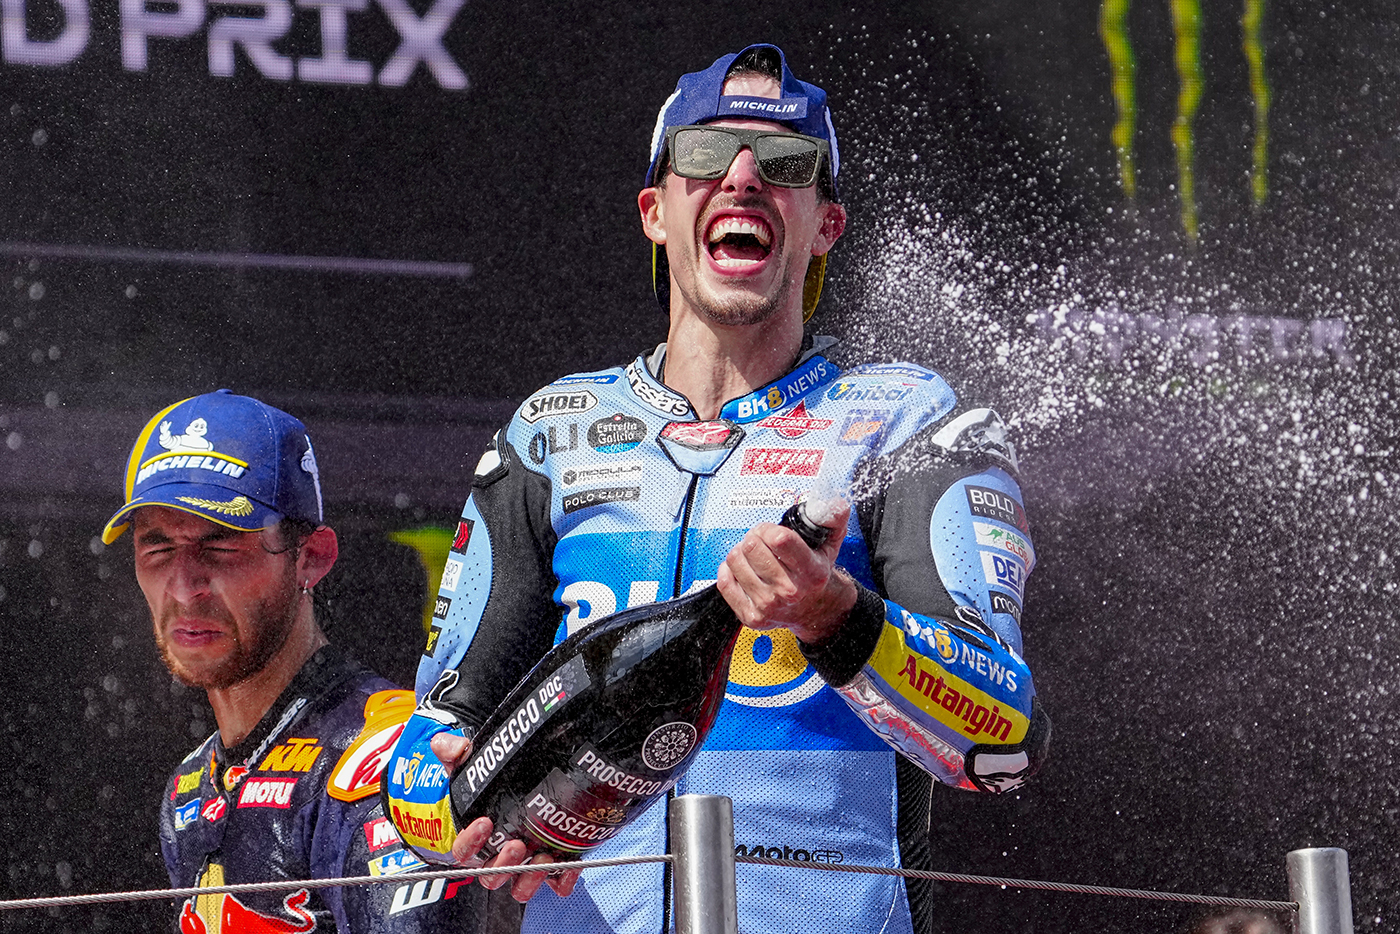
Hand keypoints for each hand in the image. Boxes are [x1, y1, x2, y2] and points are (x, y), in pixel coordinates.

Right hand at [429, 733, 581, 900]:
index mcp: (474, 840)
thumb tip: (441, 743)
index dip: (470, 843)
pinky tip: (569, 865)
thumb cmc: (491, 784)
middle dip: (503, 864)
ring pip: (519, 887)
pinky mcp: (550, 866)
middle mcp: (496, 858)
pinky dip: (563, 879)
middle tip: (516, 844)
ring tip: (542, 856)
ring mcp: (523, 865)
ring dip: (529, 877)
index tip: (484, 822)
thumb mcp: (471, 765)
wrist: (526, 783)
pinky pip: (556, 882)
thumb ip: (455, 753)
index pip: (463, 852)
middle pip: (492, 876)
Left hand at [716, 499, 857, 644]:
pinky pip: (724, 582)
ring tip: (754, 556)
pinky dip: (729, 570)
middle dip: (754, 537)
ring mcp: (768, 606)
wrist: (815, 611)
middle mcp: (789, 591)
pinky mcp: (751, 616)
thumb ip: (833, 518)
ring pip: (734, 561)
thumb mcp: (831, 543)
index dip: (768, 528)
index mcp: (811, 572)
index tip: (771, 531)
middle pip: (751, 547)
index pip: (778, 539)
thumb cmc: (817, 573)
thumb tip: (835, 503)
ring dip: (741, 552)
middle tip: (761, 542)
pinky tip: (743, 569)